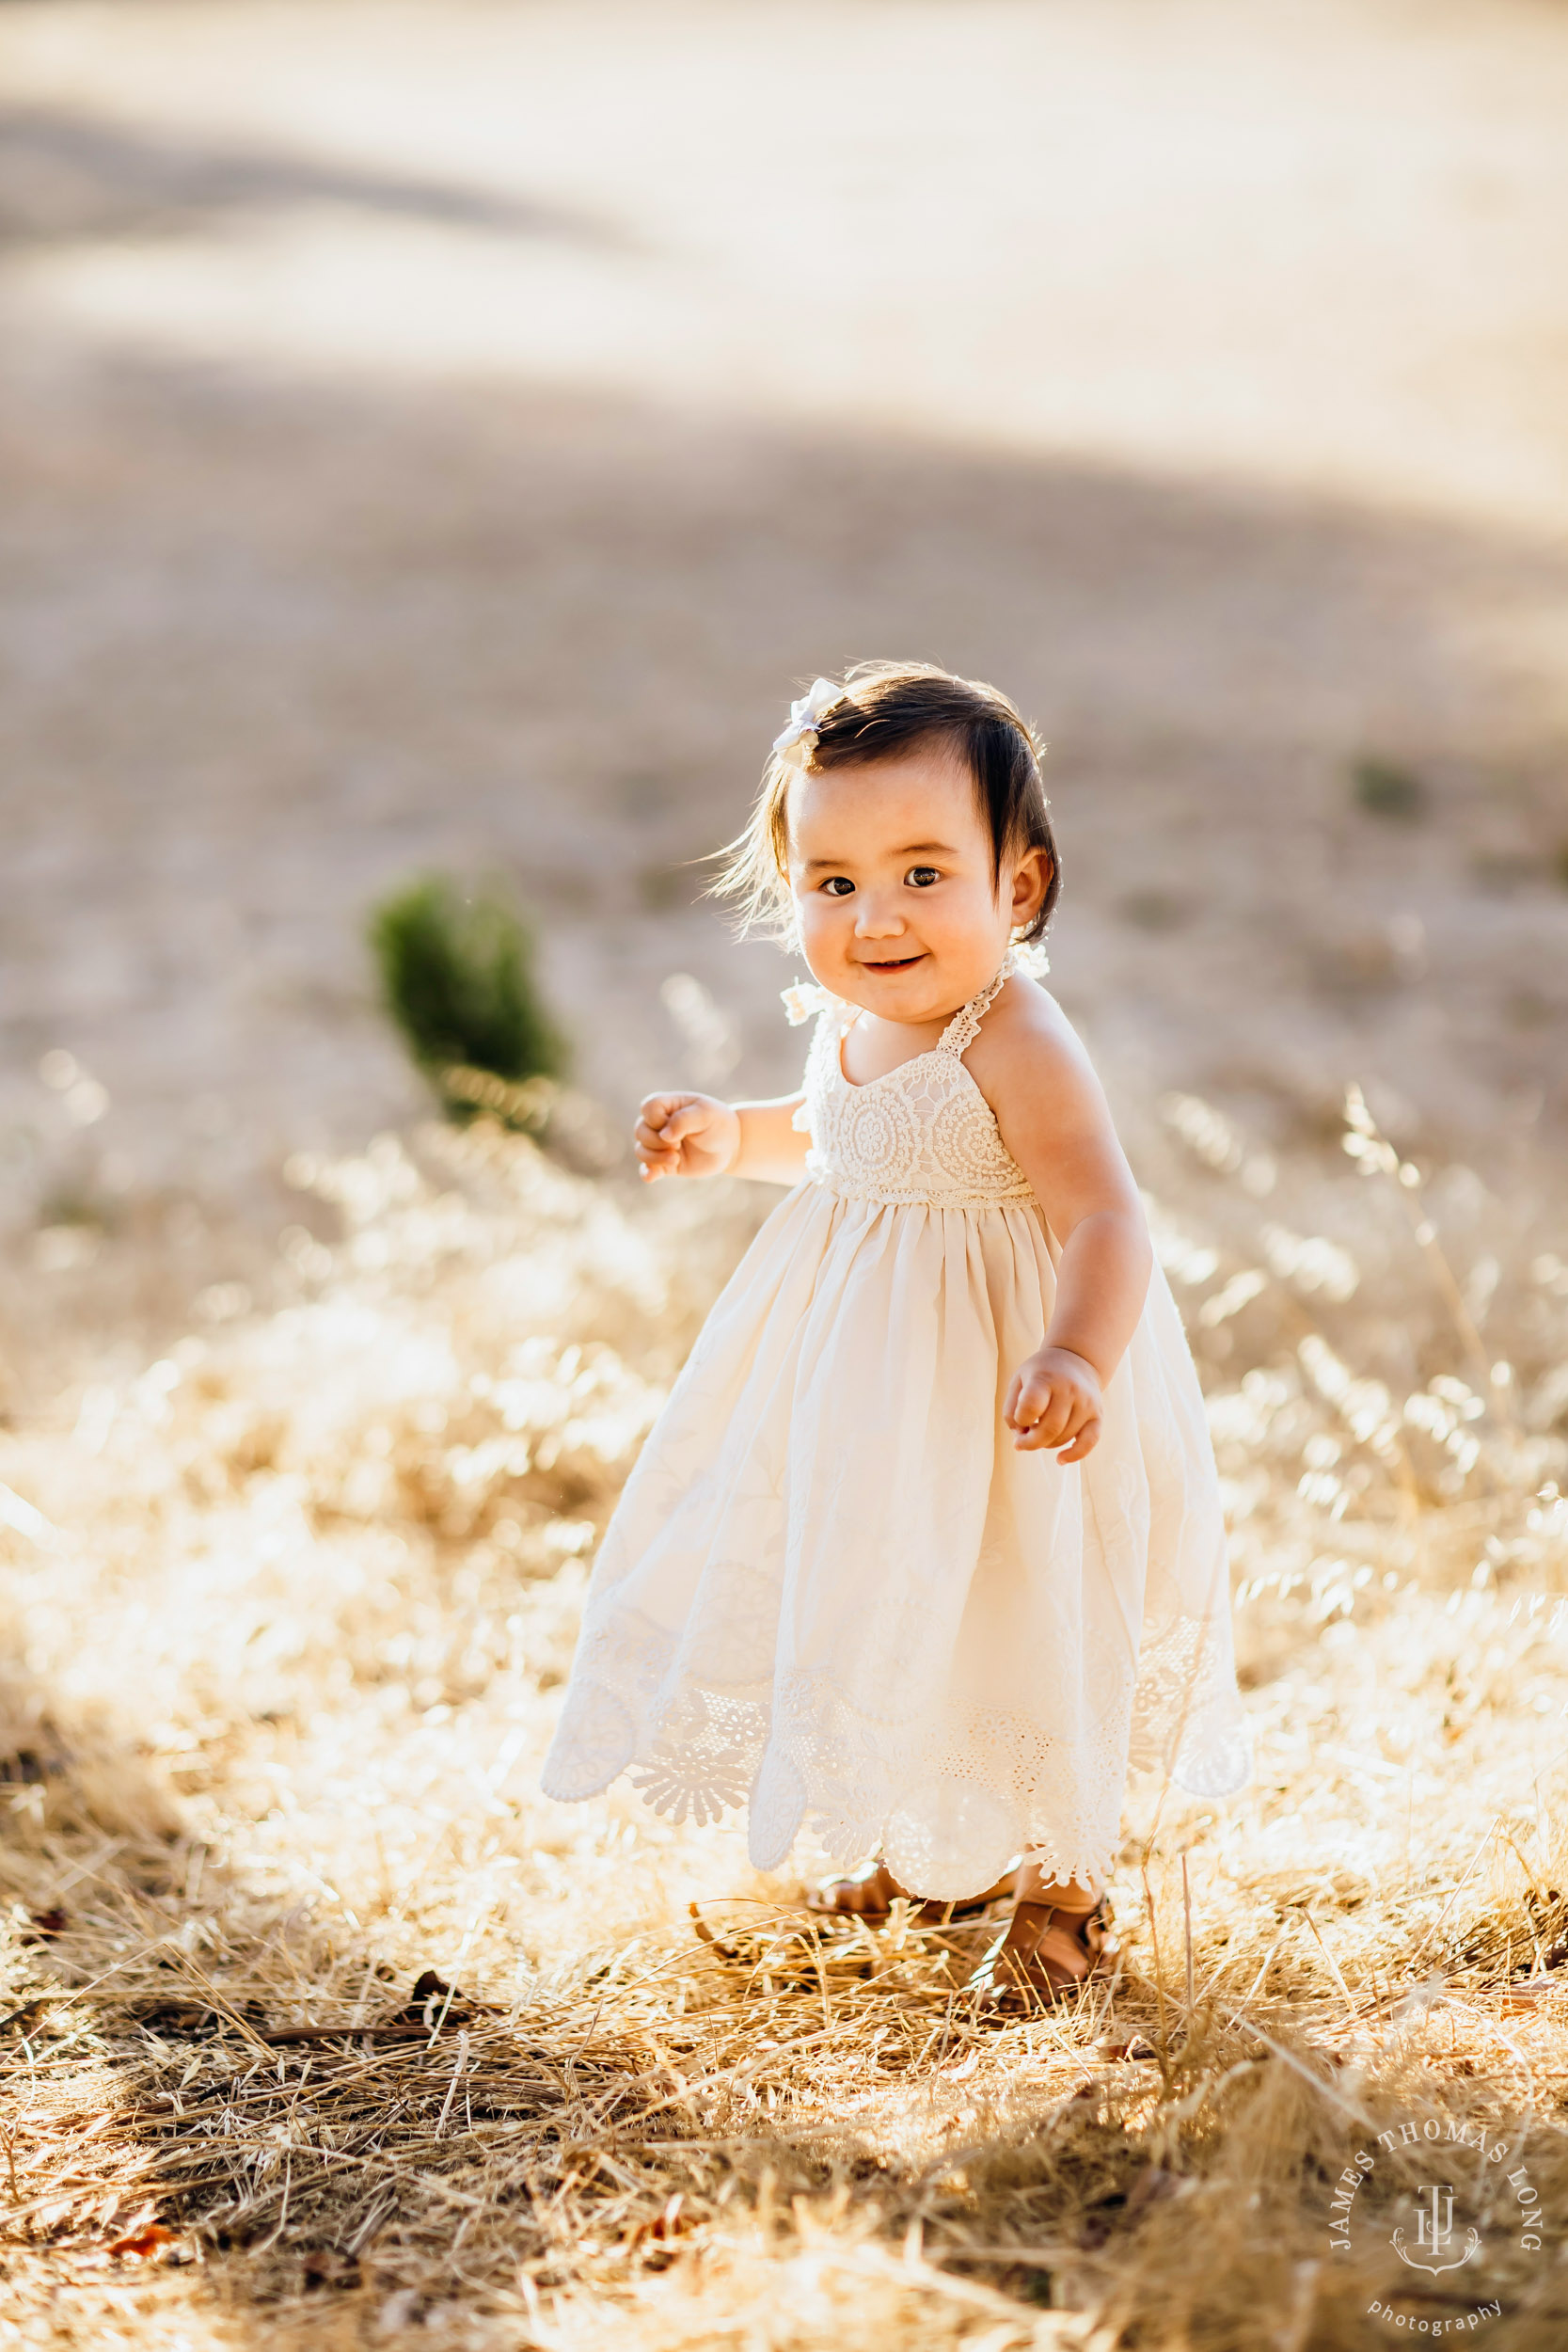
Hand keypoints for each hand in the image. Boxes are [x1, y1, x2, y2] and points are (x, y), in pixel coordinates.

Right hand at [634, 1092, 740, 1181]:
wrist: (730, 1145)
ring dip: (654, 1158)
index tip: (679, 1126)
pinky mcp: (664, 1163)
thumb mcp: (706, 1115)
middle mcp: (659, 1124)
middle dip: (656, 1141)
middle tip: (678, 1145)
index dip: (658, 1119)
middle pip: (640, 1130)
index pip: (649, 1108)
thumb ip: (684, 1120)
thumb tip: (664, 1135)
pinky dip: (647, 1173)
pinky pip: (646, 1170)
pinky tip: (652, 1177)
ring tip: (676, 1159)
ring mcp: (659, 1145)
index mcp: (667, 1105)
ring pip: (640, 1151)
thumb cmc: (718, 1123)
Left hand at [1004, 1345, 1102, 1461]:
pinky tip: (1060, 1459)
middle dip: (1030, 1442)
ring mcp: (1086, 1403)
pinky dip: (1075, 1455)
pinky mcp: (1098, 1415)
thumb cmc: (1040, 1374)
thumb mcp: (1019, 1381)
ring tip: (1039, 1433)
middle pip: (1049, 1429)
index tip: (1019, 1418)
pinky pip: (1089, 1442)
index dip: (1020, 1420)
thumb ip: (1011, 1409)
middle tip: (1021, 1443)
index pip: (1031, 1407)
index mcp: (1045, 1378)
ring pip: (1064, 1437)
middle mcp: (1069, 1390)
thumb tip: (1020, 1439)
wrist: (1075, 1359)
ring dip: (1046, 1444)